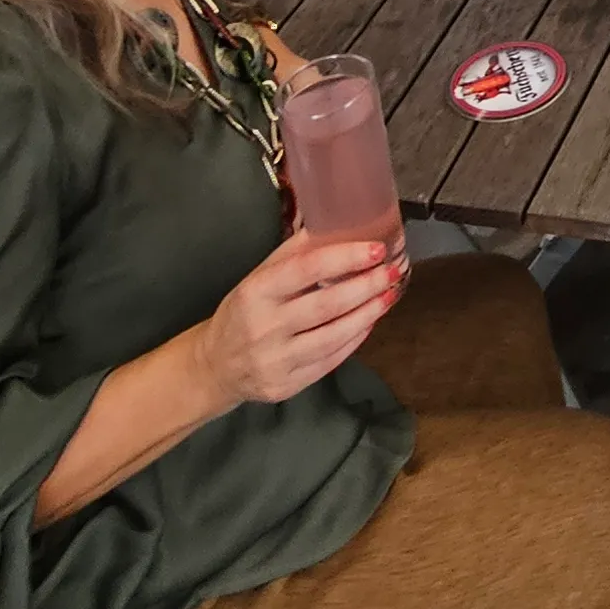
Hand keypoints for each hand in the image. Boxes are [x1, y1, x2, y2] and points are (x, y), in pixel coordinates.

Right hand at [198, 230, 399, 408]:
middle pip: (326, 305)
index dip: (345, 258)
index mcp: (256, 292)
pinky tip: (369, 322)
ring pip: (333, 336)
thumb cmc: (243, 312)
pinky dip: (354, 339)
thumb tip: (331, 222)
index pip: (307, 269)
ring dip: (368, 314)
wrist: (216, 365)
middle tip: (393, 271)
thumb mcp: (257, 277)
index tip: (376, 249)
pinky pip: (330, 360)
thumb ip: (292, 254)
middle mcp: (265, 327)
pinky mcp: (286, 386)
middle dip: (366, 286)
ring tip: (389, 295)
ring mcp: (276, 360)